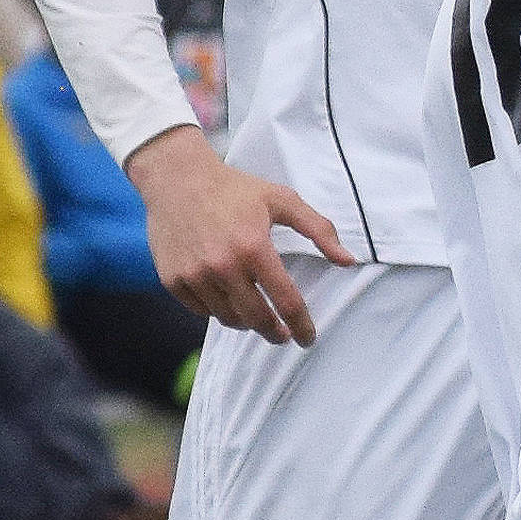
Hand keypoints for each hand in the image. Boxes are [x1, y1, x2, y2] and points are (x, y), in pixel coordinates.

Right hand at [126, 124, 354, 345]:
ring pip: (227, 318)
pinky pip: (202, 311)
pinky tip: (228, 300)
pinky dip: (218, 311)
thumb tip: (348, 261)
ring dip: (247, 322)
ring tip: (257, 315)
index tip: (308, 339)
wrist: (178, 180)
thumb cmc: (235, 189)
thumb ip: (319, 230)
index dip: (301, 325)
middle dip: (274, 332)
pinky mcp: (173, 281)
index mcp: (254, 247)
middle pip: (256, 318)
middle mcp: (222, 266)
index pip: (285, 300)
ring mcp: (194, 275)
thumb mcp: (283, 200)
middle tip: (283, 335)